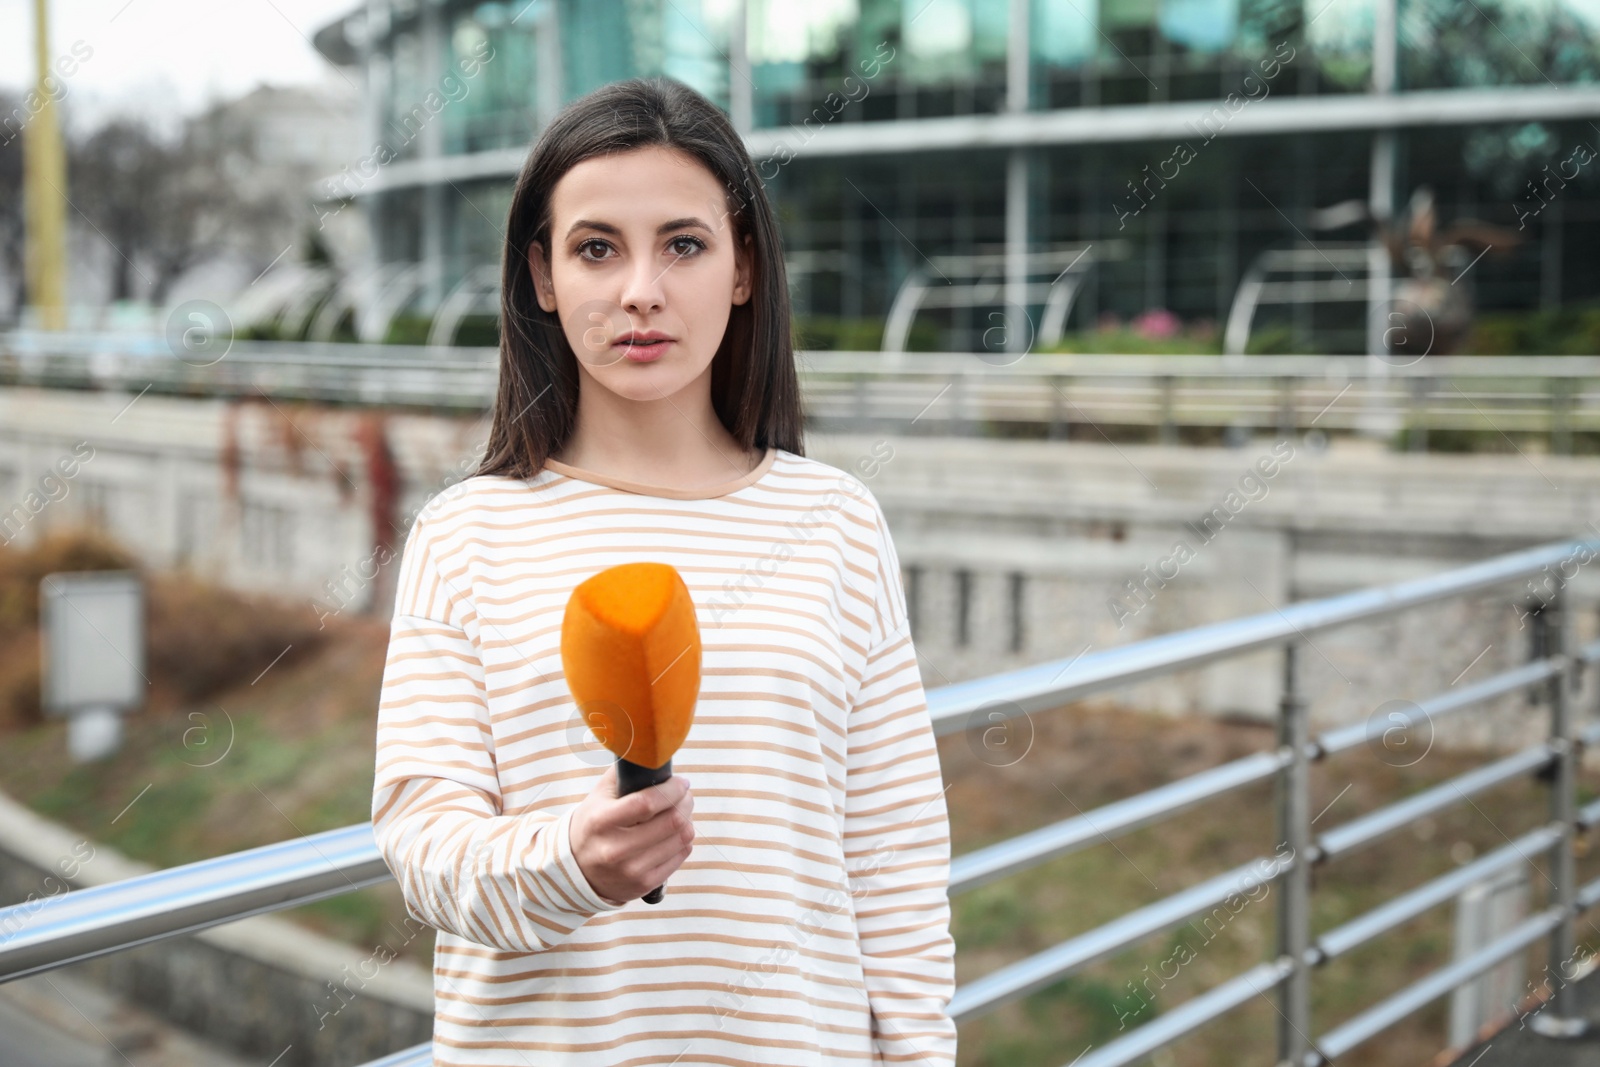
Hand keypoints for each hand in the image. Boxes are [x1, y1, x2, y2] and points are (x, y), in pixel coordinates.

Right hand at [570, 763, 693, 904]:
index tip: (681, 782)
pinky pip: (680, 856)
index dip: (672, 789)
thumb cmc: (594, 824)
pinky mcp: (644, 884)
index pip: (647, 803)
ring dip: (688, 820)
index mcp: (602, 821)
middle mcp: (616, 849)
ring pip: (681, 838)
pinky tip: (674, 833)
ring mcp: (631, 870)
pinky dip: (683, 840)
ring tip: (680, 812)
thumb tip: (649, 752)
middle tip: (684, 794)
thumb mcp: (599, 797)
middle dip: (685, 802)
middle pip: (671, 821)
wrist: (577, 870)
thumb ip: (623, 774)